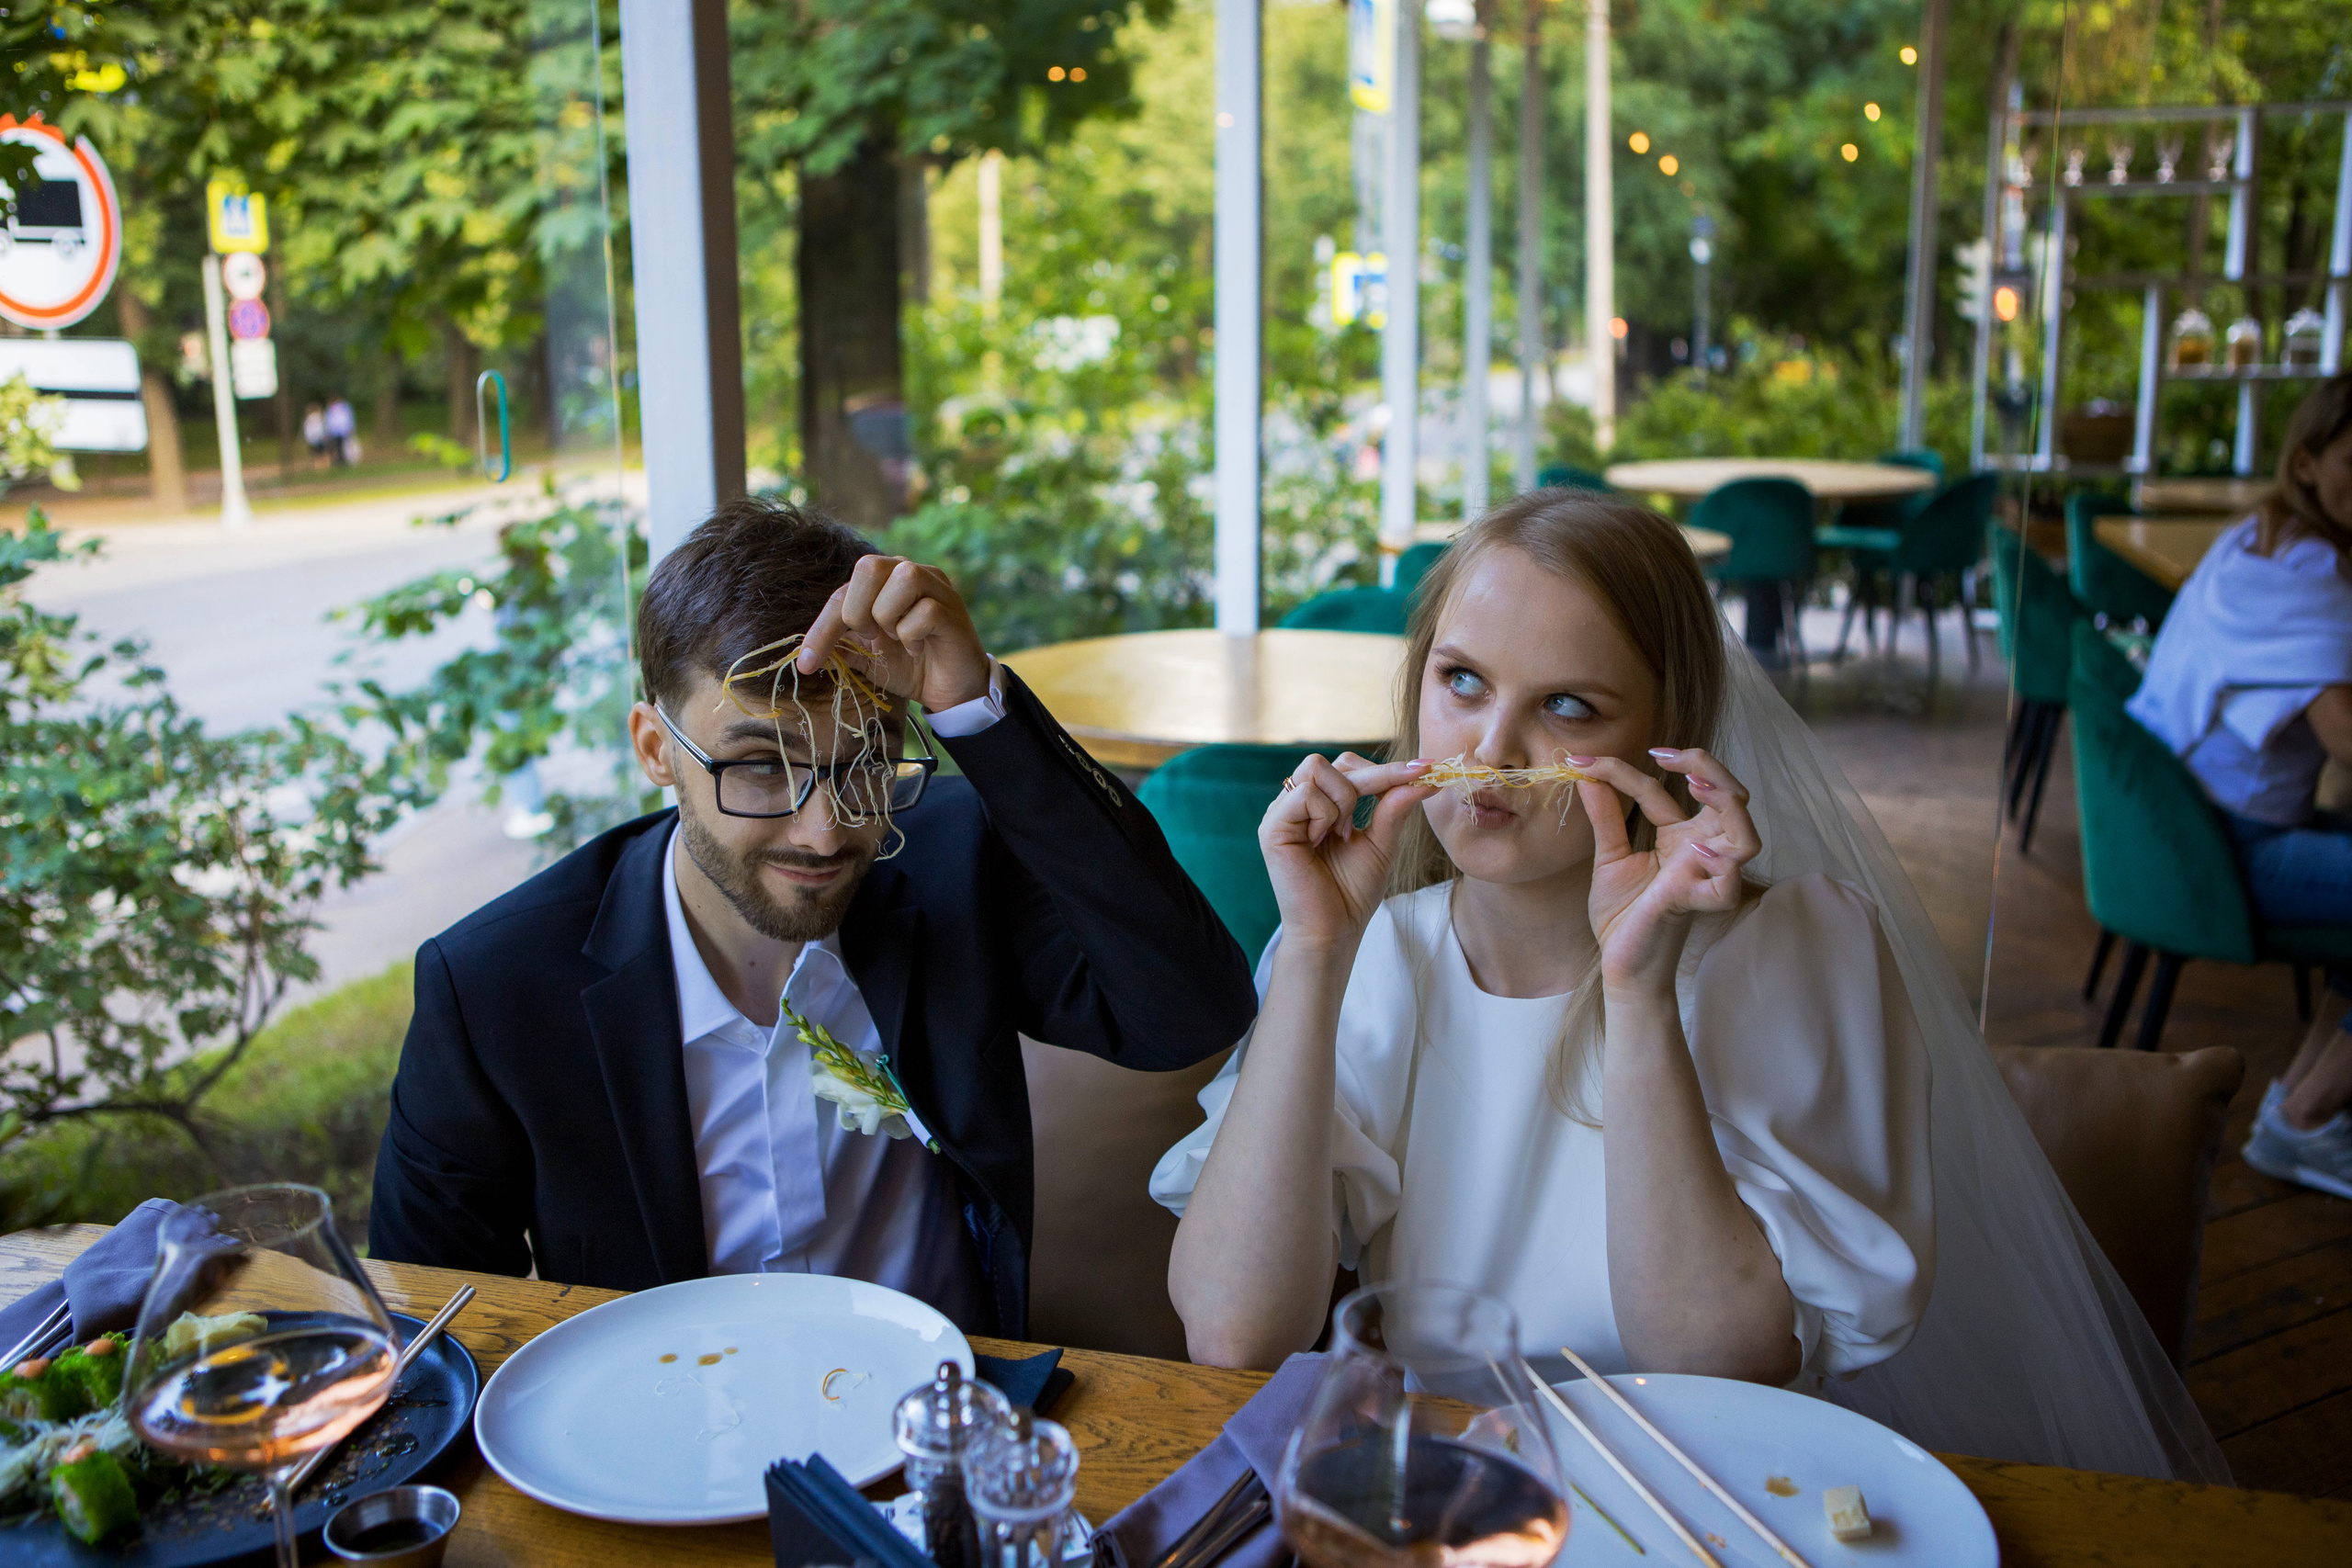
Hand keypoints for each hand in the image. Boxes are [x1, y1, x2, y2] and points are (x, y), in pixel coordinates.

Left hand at [796, 556, 992, 714]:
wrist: (952, 691)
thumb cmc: (909, 666)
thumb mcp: (866, 656)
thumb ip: (841, 645)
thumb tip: (804, 652)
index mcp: (884, 580)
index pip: (843, 590)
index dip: (821, 627)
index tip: (806, 664)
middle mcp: (910, 572)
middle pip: (869, 566)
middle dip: (858, 611)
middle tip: (871, 637)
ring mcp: (936, 587)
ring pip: (902, 579)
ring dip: (890, 618)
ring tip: (898, 638)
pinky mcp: (952, 610)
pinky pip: (924, 612)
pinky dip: (912, 637)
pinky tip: (919, 649)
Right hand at [1259, 753, 1434, 949]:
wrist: (1333, 932)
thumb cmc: (1352, 894)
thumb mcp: (1381, 843)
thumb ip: (1394, 807)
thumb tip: (1424, 775)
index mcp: (1317, 807)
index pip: (1348, 767)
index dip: (1385, 768)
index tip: (1425, 769)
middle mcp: (1295, 805)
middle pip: (1332, 761)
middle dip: (1368, 781)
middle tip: (1382, 812)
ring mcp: (1281, 814)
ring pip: (1316, 768)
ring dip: (1343, 799)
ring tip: (1342, 834)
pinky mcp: (1272, 828)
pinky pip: (1306, 793)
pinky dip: (1325, 814)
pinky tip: (1325, 841)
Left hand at [1571, 748, 1760, 994]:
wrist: (1620, 964)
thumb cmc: (1622, 916)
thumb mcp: (1609, 857)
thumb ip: (1605, 816)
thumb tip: (1586, 772)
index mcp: (1681, 837)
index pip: (1665, 790)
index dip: (1624, 770)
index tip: (1584, 760)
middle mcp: (1701, 851)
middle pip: (1733, 799)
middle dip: (1711, 768)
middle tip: (1667, 757)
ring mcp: (1704, 877)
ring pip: (1746, 836)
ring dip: (1728, 806)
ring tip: (1696, 787)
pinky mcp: (1698, 903)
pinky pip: (1728, 884)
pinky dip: (1719, 865)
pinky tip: (1695, 852)